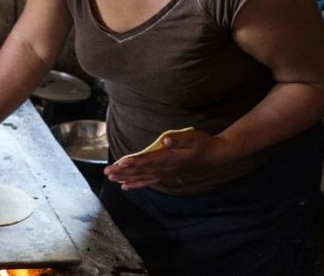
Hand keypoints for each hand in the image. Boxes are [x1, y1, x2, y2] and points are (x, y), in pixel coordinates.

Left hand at [103, 130, 238, 190]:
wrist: (216, 156)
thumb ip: (177, 139)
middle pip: (141, 171)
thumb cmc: (203, 143)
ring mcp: (166, 173)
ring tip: (111, 179)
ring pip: (143, 177)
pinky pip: (149, 181)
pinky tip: (126, 186)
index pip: (148, 161)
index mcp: (169, 158)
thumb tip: (165, 140)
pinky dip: (137, 184)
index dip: (133, 163)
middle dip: (123, 172)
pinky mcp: (167, 175)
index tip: (119, 164)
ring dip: (126, 178)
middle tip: (107, 173)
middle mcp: (166, 168)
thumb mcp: (192, 137)